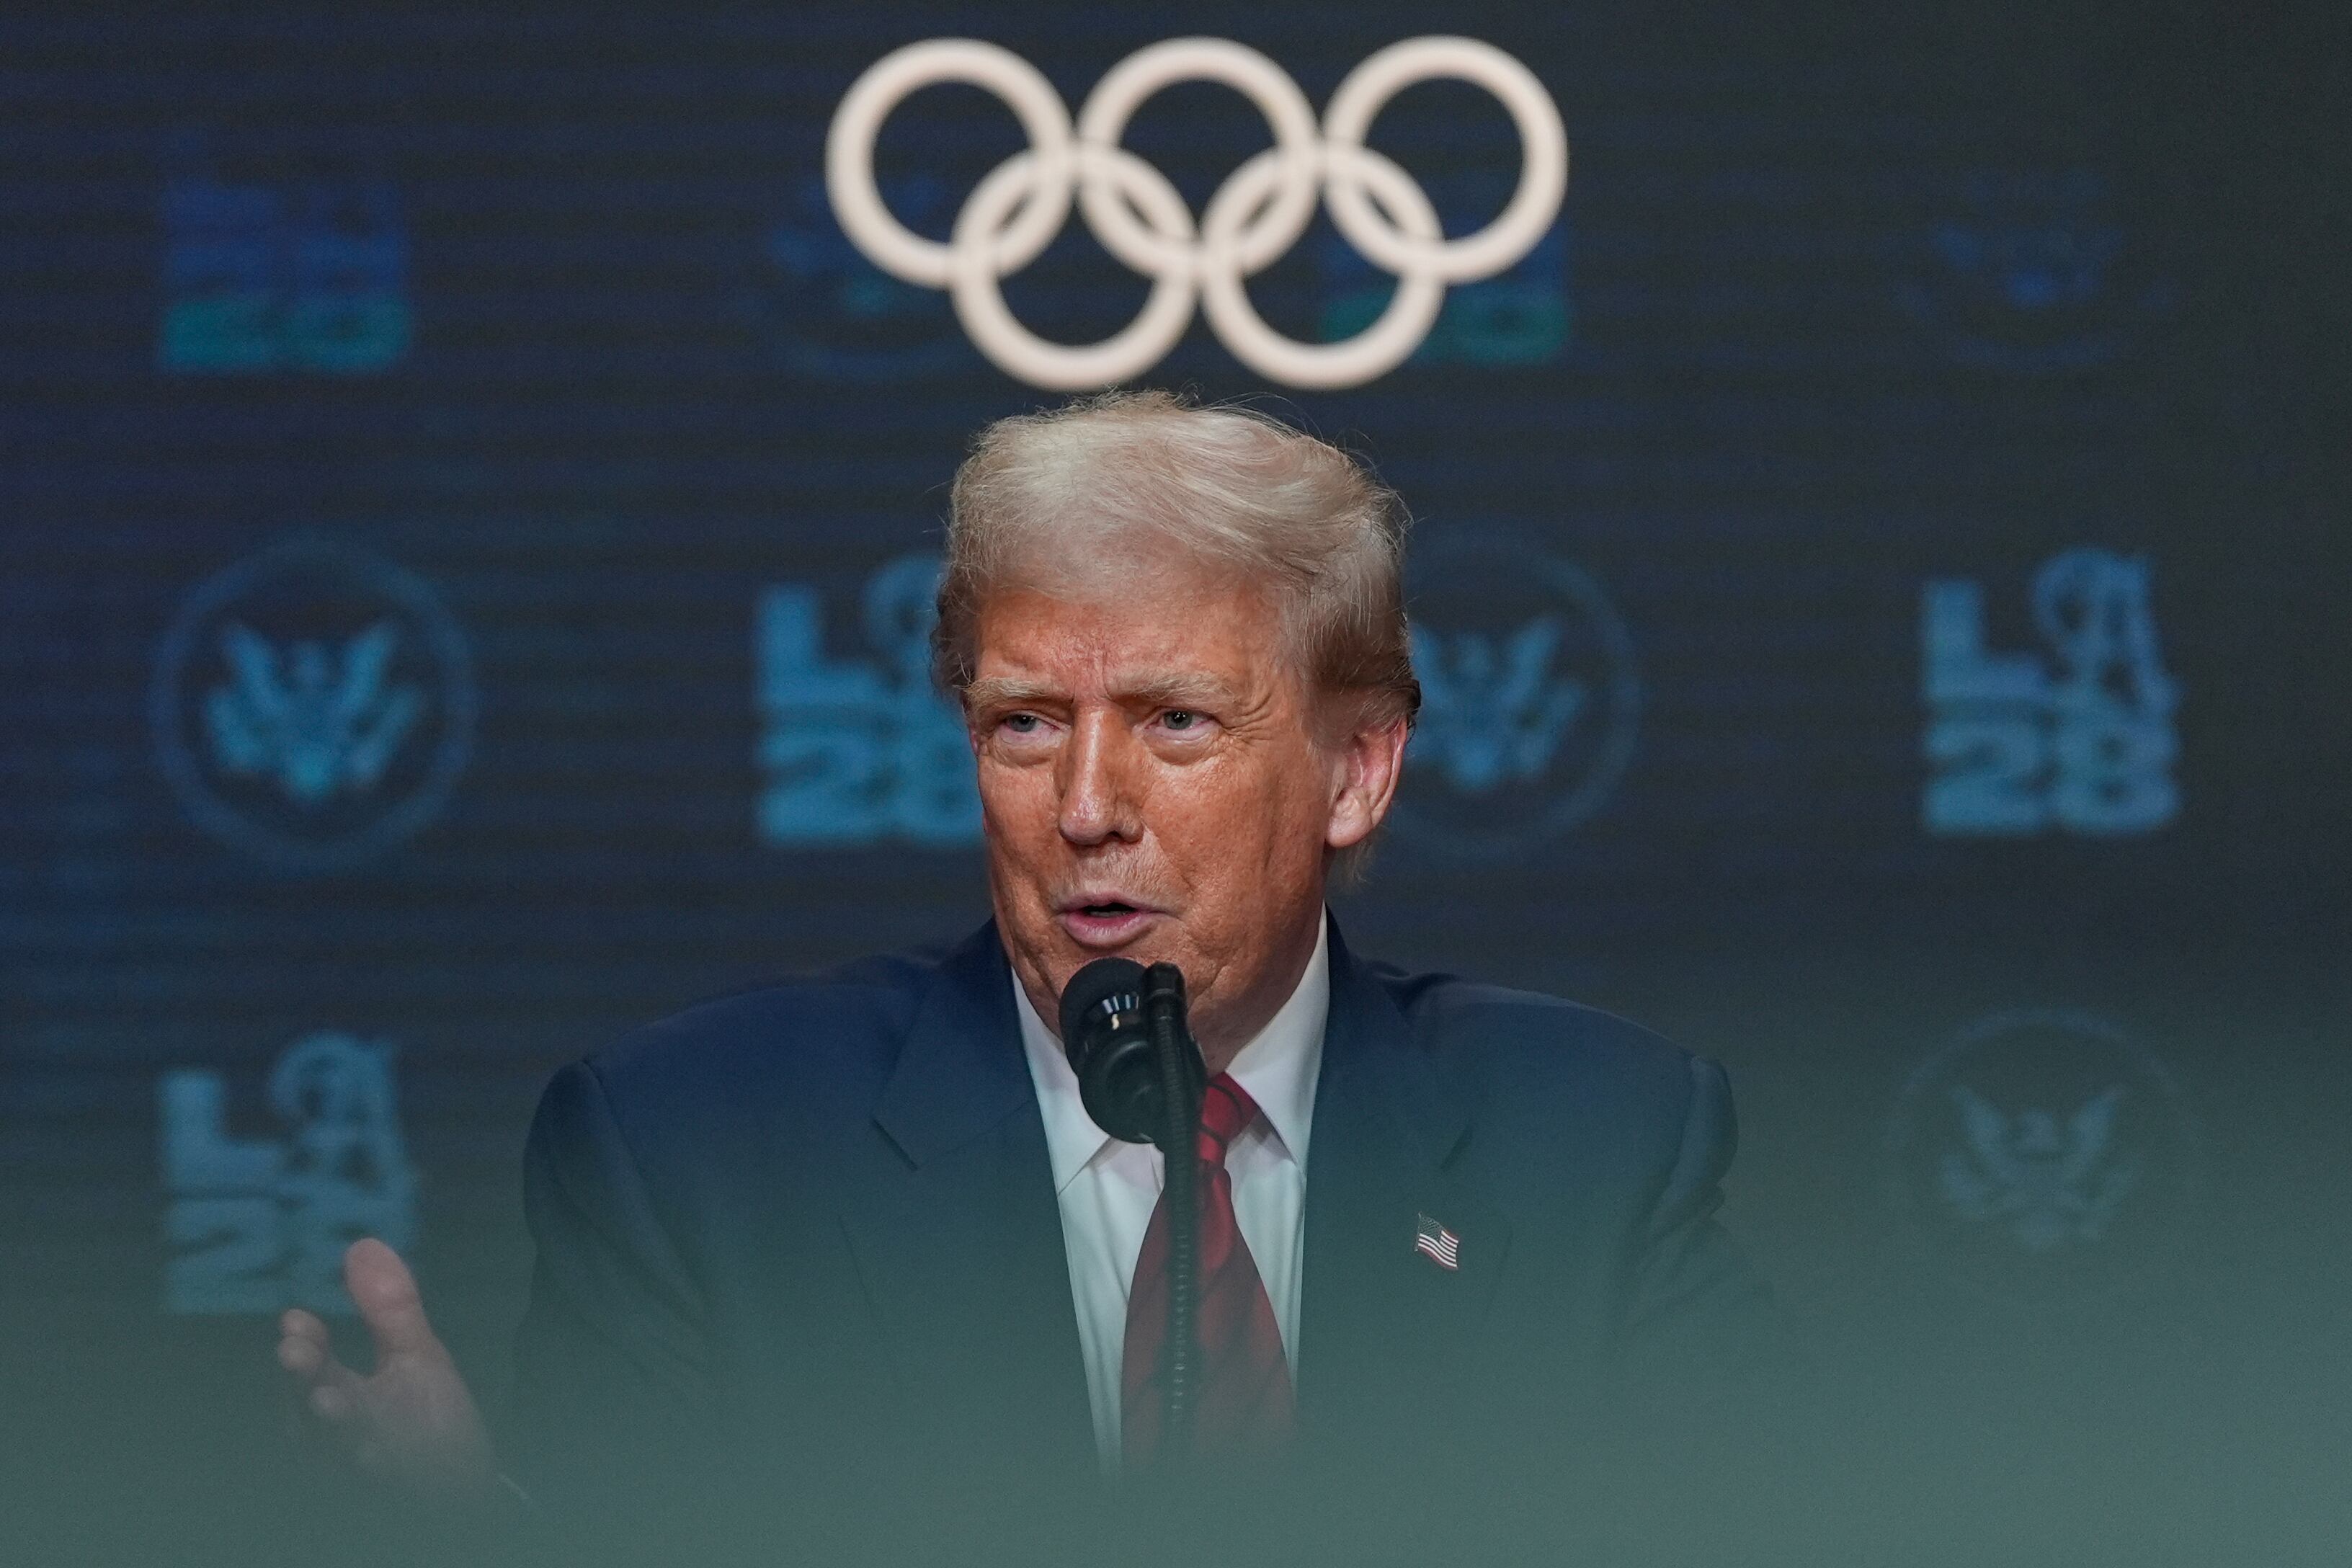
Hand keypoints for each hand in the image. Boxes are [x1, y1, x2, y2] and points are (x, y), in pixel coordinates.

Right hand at [277, 1238, 497, 1499]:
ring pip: (337, 1448)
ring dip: (334, 1426)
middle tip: (297, 1354)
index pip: (312, 1367)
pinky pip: (379, 1484)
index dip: (304, 1347)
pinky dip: (376, 1468)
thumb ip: (387, 1307)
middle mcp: (337, 1435)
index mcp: (340, 1394)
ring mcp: (360, 1468)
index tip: (295, 1320)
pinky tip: (377, 1452)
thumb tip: (363, 1242)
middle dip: (305, 1382)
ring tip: (334, 1399)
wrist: (459, 1491)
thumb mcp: (413, 1356)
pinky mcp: (388, 1495)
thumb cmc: (425, 1421)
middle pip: (310, 1408)